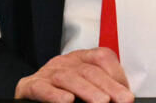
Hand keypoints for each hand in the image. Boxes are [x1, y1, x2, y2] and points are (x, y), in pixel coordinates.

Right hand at [15, 47, 133, 102]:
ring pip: (68, 77)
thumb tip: (123, 99)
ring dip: (87, 91)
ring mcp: (46, 73)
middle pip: (88, 69)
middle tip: (122, 100)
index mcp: (80, 60)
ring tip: (102, 102)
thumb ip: (101, 90)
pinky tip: (66, 101)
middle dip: (108, 87)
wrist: (32, 96)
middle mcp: (64, 63)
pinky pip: (41, 87)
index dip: (116, 75)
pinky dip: (54, 95)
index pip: (102, 57)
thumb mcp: (84, 89)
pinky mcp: (29, 86)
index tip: (127, 95)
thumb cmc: (60, 95)